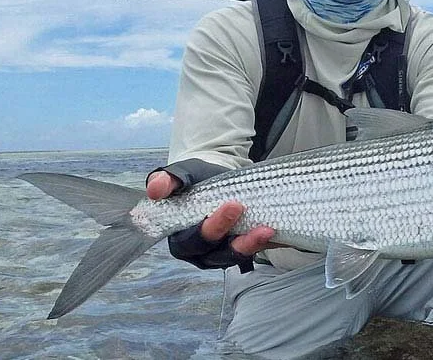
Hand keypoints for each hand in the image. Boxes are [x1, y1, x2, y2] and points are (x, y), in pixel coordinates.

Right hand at [146, 170, 276, 257]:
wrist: (215, 176)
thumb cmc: (194, 179)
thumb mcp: (180, 174)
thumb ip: (168, 181)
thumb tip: (156, 190)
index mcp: (181, 238)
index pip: (194, 241)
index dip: (213, 227)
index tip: (232, 206)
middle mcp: (202, 252)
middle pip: (217, 253)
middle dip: (235, 237)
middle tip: (252, 214)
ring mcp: (223, 252)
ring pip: (237, 256)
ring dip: (253, 244)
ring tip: (268, 229)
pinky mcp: (242, 247)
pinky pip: (254, 250)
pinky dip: (264, 243)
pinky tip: (276, 231)